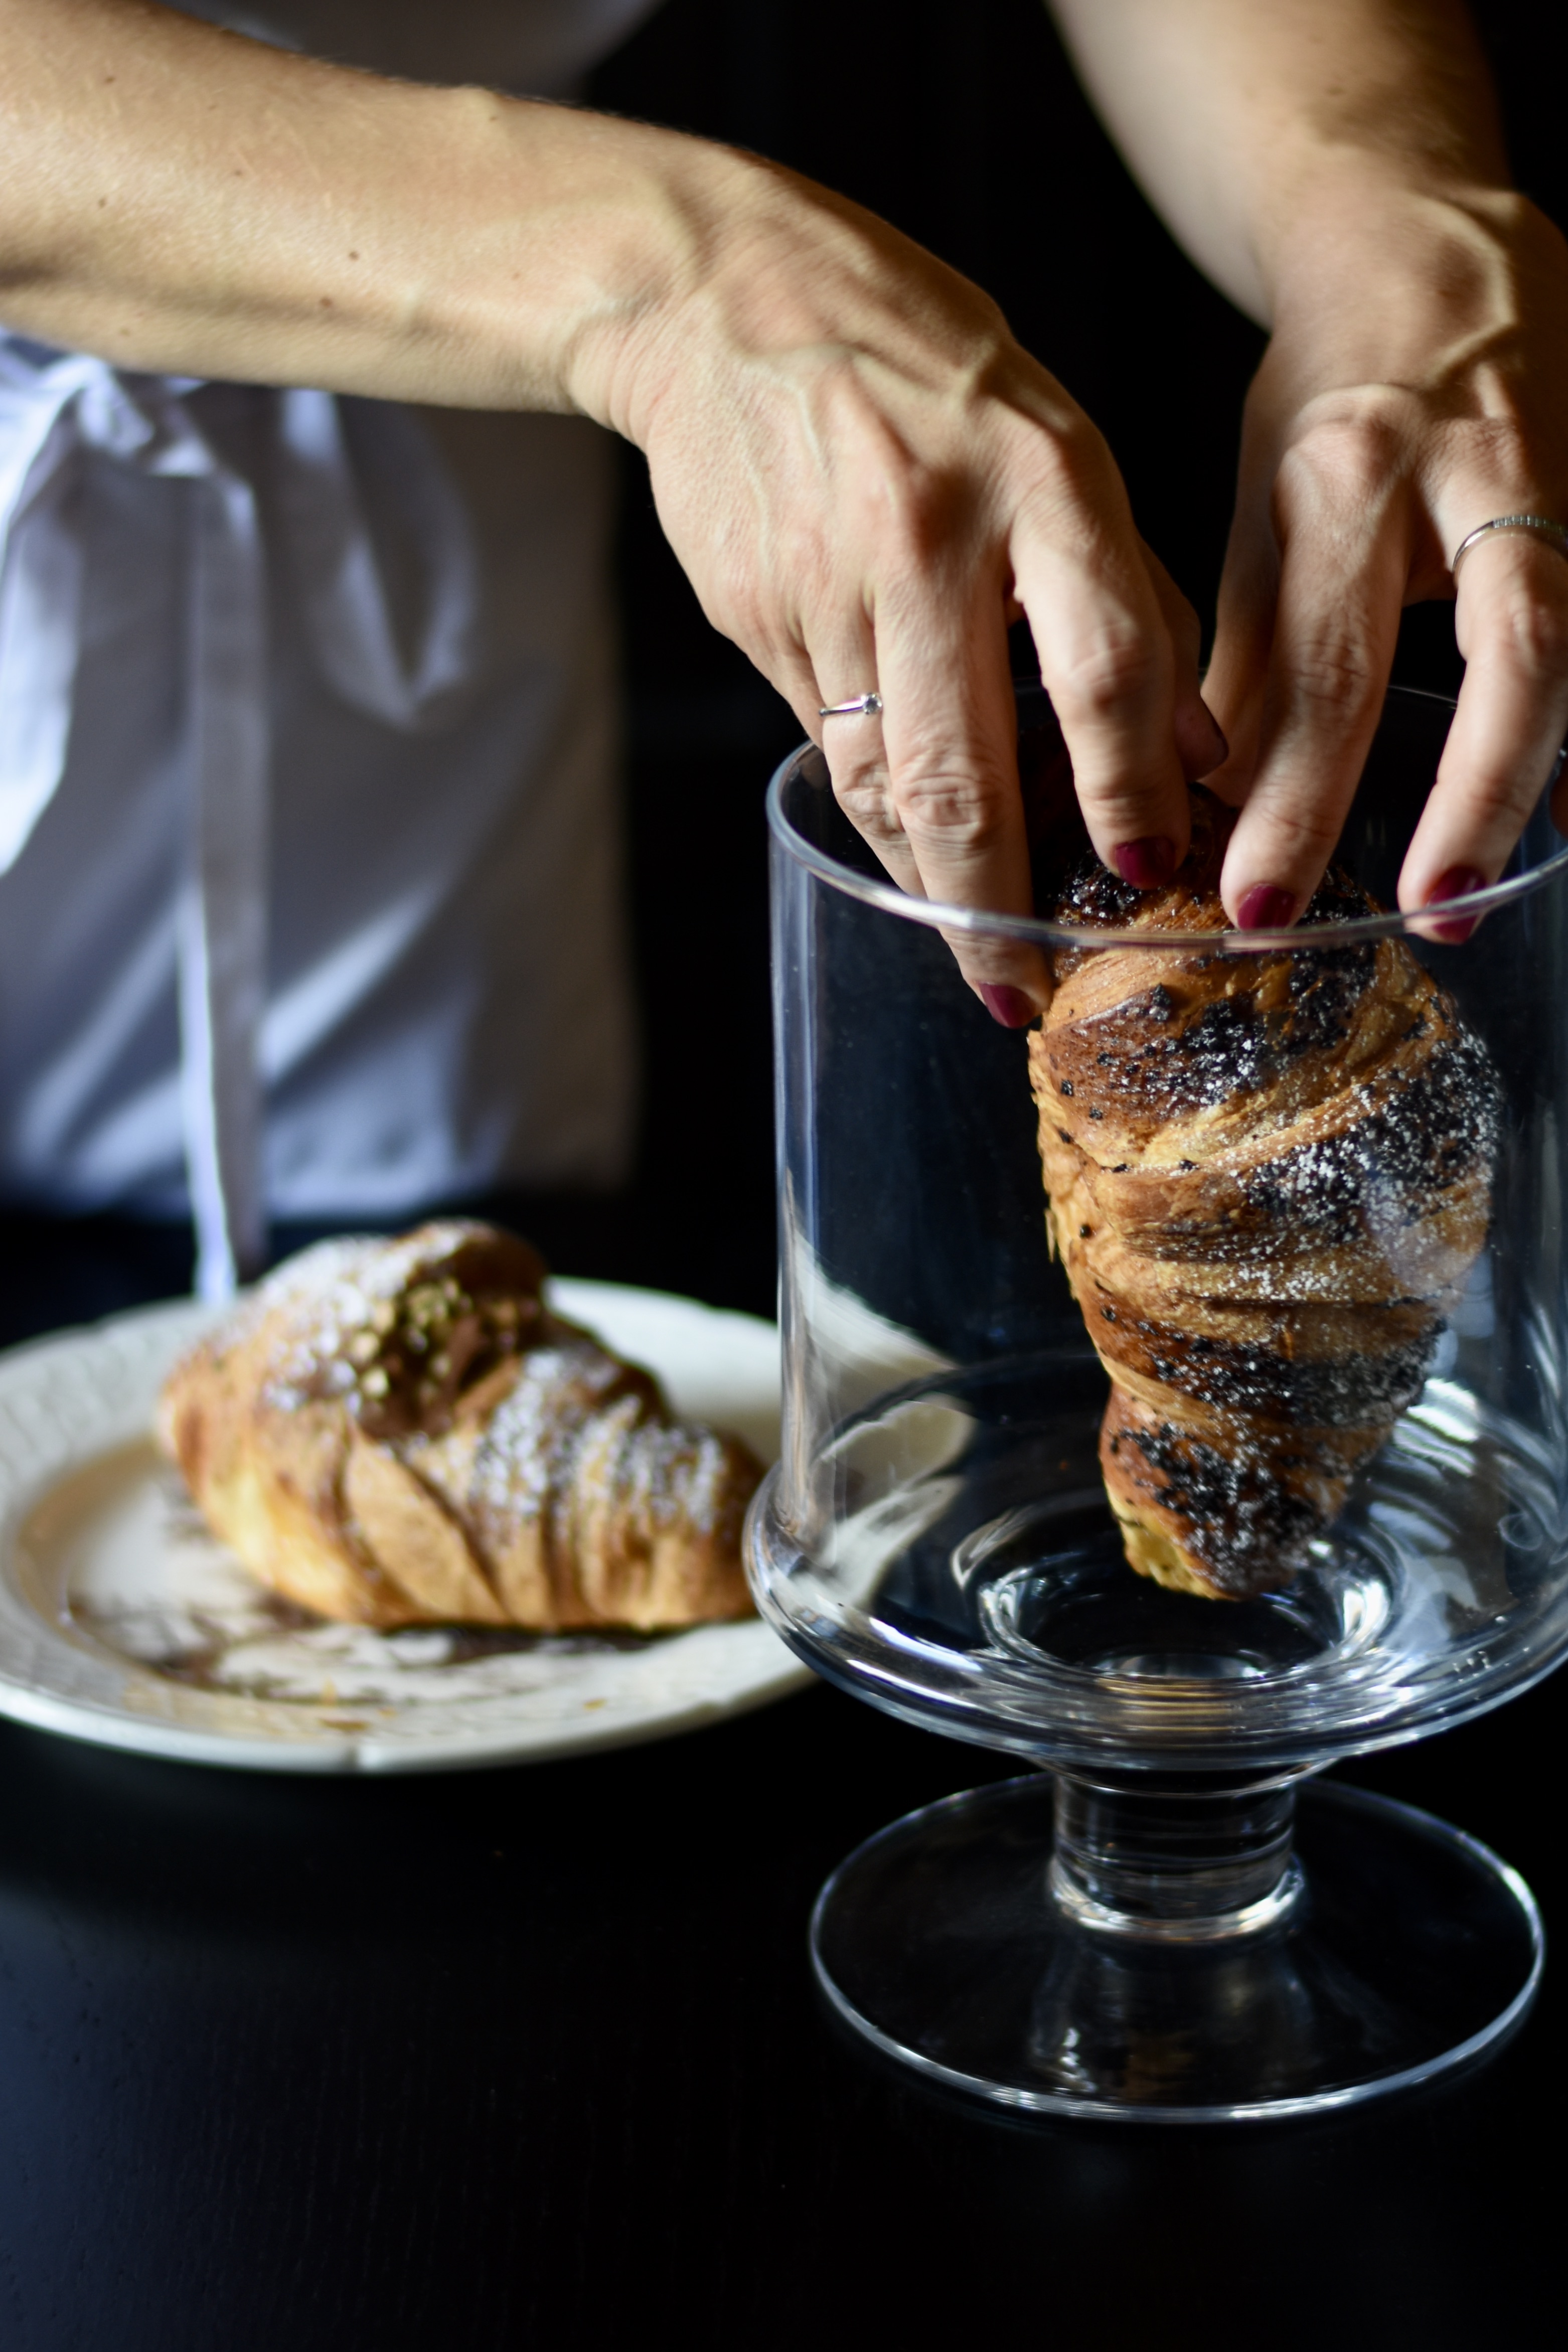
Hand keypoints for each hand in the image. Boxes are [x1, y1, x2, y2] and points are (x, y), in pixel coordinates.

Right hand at [612, 159, 1223, 1017]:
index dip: (1131, 793)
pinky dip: (876, 813)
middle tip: (1022, 989)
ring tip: (972, 950)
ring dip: (928, 886)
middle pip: (964, 771)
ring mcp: (826, 585)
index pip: (1105, 672)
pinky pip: (829, 745)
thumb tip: (1192, 754)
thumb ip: (1129, 596)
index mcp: (1039, 480)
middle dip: (996, 905)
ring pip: (882, 784)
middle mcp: (927, 539)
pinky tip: (909, 852)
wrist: (730, 303)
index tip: (1145, 876)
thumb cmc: (932, 378)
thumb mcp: (1063, 447)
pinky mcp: (755, 616)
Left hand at [1203, 182, 1567, 932]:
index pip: (1328, 669)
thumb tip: (1217, 800)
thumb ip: (1250, 655)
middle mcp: (1471, 476)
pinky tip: (1554, 811)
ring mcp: (1561, 479)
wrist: (1430, 243)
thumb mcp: (1259, 505)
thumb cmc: (1331, 392)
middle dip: (1463, 801)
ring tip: (1475, 890)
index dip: (1297, 797)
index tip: (1260, 898)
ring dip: (1526, 780)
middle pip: (1501, 659)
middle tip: (1422, 914)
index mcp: (1352, 477)